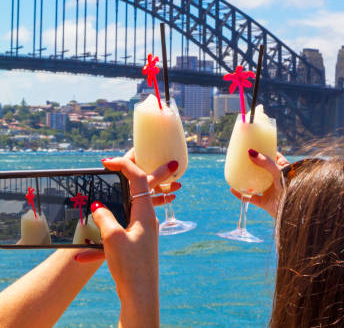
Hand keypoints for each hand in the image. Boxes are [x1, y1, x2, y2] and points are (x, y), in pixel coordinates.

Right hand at [75, 154, 180, 327]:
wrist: (140, 296)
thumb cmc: (130, 266)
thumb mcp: (113, 238)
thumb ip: (104, 218)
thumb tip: (98, 207)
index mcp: (145, 212)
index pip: (137, 178)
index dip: (123, 165)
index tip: (106, 162)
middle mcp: (147, 218)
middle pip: (137, 189)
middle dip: (123, 177)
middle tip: (110, 167)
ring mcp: (142, 231)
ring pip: (125, 212)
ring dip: (108, 211)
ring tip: (91, 210)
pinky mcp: (136, 244)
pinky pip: (118, 233)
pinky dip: (103, 239)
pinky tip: (83, 256)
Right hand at [231, 151, 288, 218]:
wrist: (295, 209)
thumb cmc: (292, 187)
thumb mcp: (279, 171)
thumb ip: (265, 162)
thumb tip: (250, 152)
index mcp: (282, 169)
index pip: (273, 156)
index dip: (265, 150)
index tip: (254, 145)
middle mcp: (275, 179)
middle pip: (262, 169)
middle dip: (252, 164)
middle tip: (242, 157)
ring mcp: (270, 191)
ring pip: (255, 183)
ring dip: (246, 179)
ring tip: (236, 171)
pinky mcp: (265, 203)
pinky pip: (250, 198)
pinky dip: (241, 194)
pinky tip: (233, 189)